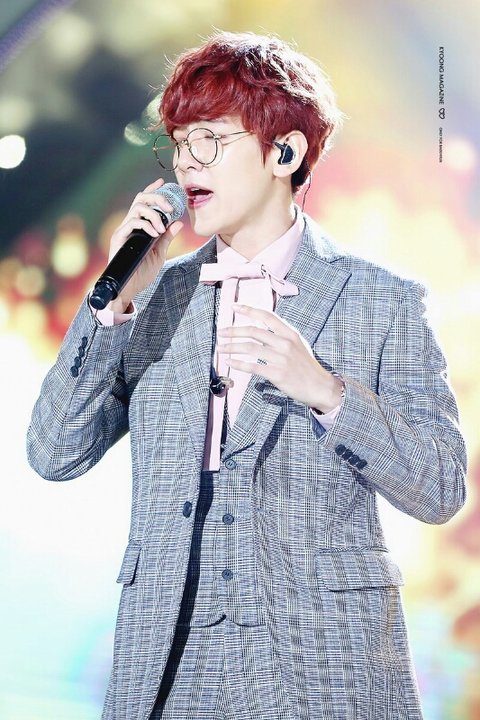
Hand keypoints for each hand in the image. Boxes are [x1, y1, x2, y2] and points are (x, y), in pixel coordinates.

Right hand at [107, 178, 183, 311]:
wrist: (129, 288)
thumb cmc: (142, 272)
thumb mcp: (159, 254)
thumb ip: (167, 238)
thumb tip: (178, 224)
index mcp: (139, 227)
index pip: (144, 202)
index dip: (153, 190)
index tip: (163, 182)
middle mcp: (129, 225)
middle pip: (140, 199)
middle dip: (157, 198)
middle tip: (171, 208)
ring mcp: (123, 231)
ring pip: (137, 208)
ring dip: (154, 214)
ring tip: (162, 229)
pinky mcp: (119, 238)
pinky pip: (132, 222)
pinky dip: (146, 225)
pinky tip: (154, 234)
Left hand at [217, 304, 343, 411]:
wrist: (320, 386)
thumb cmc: (306, 366)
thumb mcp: (297, 344)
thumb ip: (280, 335)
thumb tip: (259, 326)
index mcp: (290, 333)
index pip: (266, 316)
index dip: (249, 310)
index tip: (234, 307)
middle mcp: (285, 343)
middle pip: (253, 331)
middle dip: (233, 331)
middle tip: (221, 333)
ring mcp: (281, 358)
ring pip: (250, 348)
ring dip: (231, 347)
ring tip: (220, 348)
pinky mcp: (277, 374)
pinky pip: (252, 367)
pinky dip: (238, 364)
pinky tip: (229, 362)